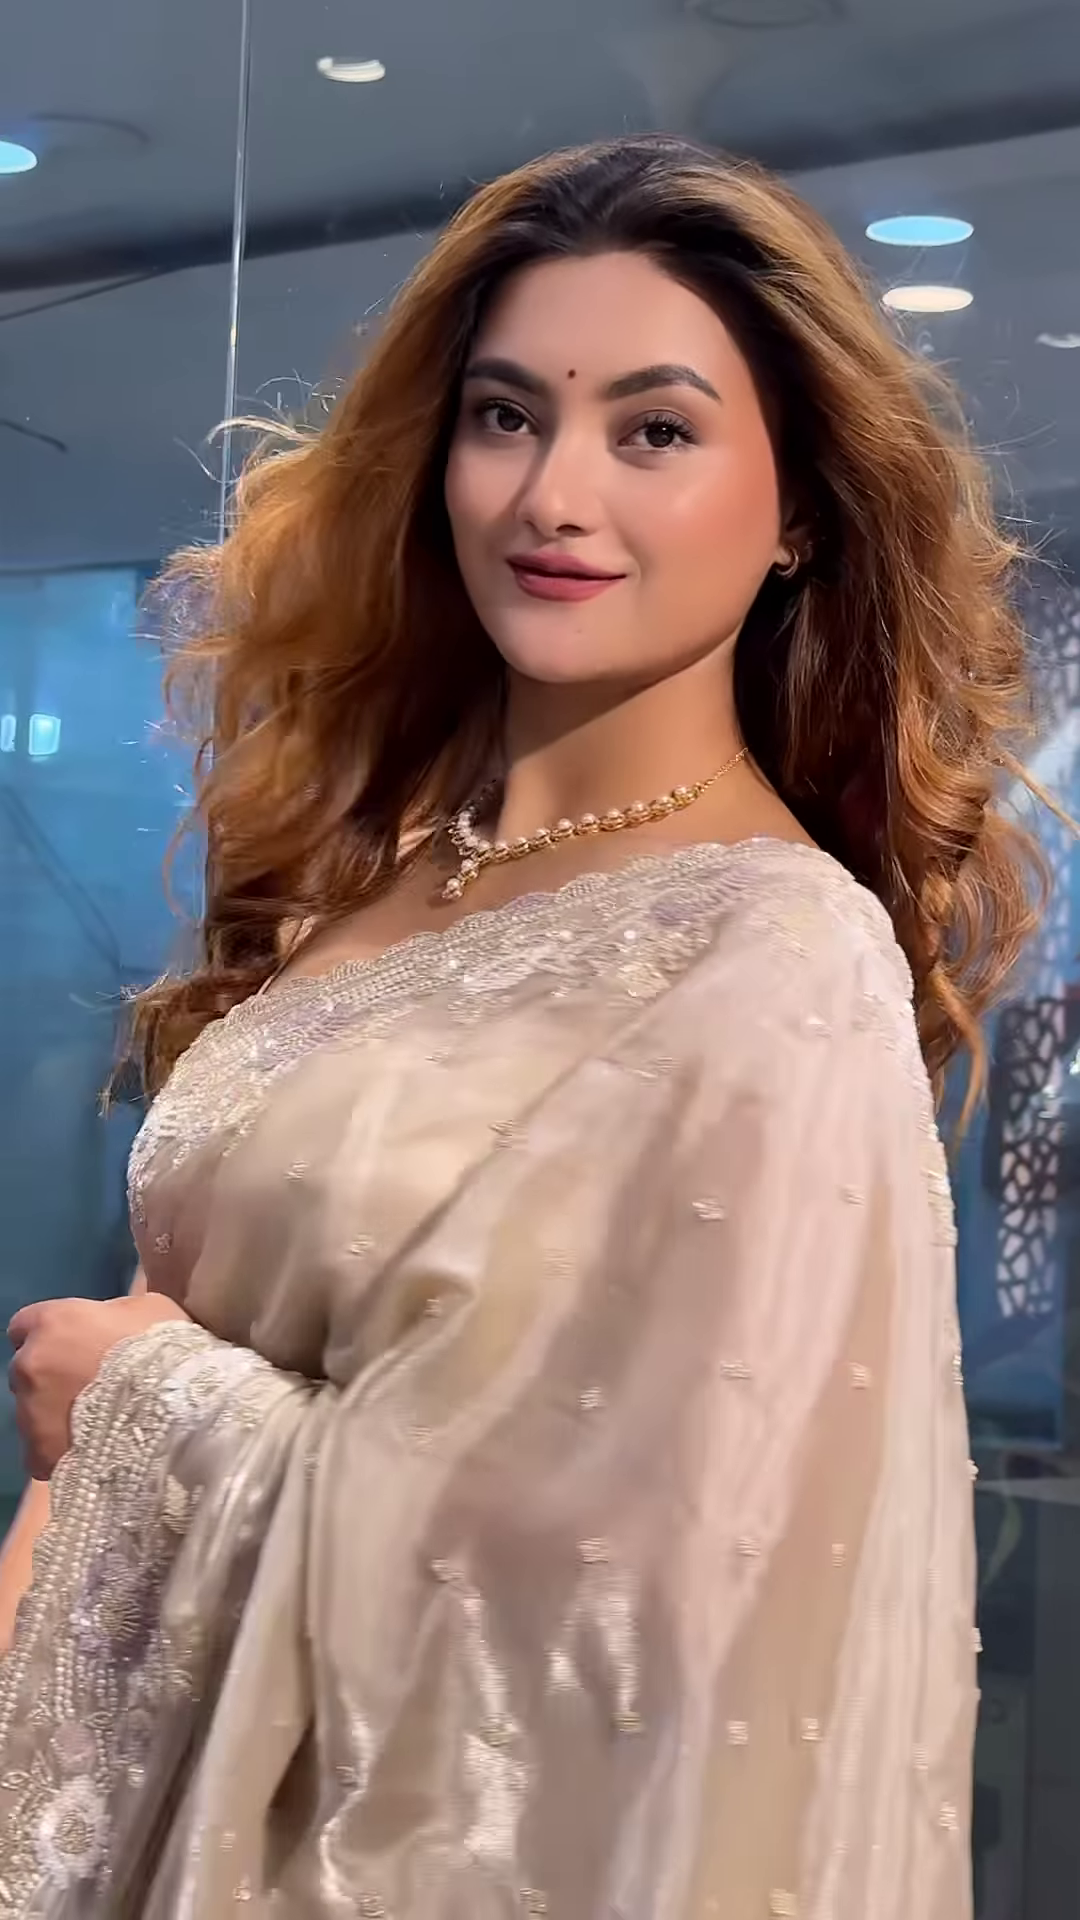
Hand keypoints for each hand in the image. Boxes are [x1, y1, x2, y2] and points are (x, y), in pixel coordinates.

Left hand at [8, 1293, 190, 1480]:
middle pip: (29, 1370)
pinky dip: (60, 1450)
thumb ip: (113, 1315)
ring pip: (34, 1412)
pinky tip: (92, 1450)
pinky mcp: (37, 1454)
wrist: (172, 1410)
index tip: (74, 1346)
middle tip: (92, 1388)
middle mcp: (29, 1365)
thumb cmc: (162, 1350)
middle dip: (52, 1376)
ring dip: (57, 1414)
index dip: (51, 1336)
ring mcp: (29, 1413)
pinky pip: (41, 1451)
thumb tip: (111, 1324)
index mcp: (51, 1323)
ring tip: (99, 1425)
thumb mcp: (146, 1309)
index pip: (25, 1325)